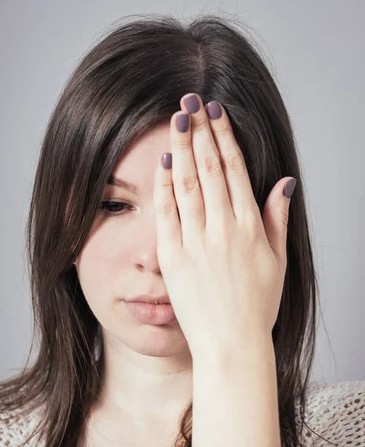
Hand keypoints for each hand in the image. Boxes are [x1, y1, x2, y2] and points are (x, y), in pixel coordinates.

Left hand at [153, 93, 296, 357]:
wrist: (231, 344)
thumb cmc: (257, 307)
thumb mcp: (278, 261)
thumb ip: (278, 218)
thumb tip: (284, 182)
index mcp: (250, 227)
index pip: (234, 170)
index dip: (225, 138)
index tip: (217, 113)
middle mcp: (224, 228)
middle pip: (209, 169)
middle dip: (200, 132)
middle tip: (191, 102)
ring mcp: (197, 242)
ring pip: (188, 185)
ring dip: (182, 149)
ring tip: (177, 121)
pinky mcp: (174, 258)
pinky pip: (167, 214)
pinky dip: (165, 186)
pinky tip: (164, 162)